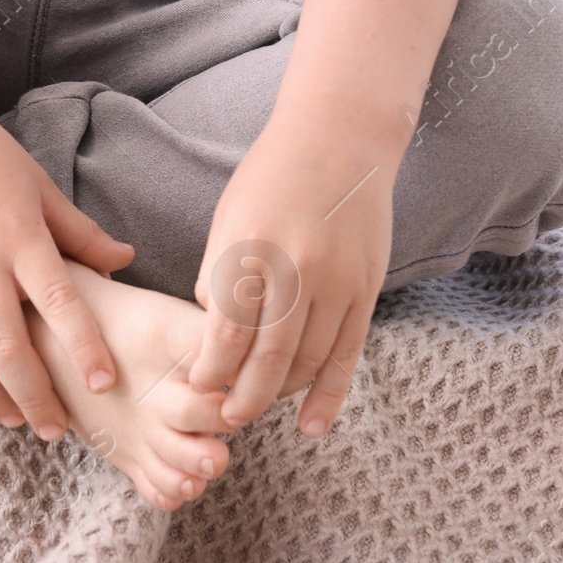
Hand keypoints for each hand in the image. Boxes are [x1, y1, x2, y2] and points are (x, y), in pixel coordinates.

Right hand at [0, 84, 134, 438]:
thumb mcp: (38, 186)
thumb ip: (80, 231)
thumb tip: (127, 260)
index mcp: (19, 235)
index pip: (59, 300)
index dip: (83, 345)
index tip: (102, 383)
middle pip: (7, 348)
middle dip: (35, 398)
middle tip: (56, 429)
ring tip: (14, 417)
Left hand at [186, 118, 394, 435]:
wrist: (341, 138)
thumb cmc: (273, 174)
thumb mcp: (230, 215)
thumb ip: (219, 276)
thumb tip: (214, 334)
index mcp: (252, 248)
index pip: (227, 330)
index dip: (211, 369)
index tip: (197, 387)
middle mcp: (296, 269)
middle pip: (268, 357)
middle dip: (243, 397)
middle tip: (225, 419)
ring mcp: (337, 281)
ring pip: (308, 360)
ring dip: (281, 394)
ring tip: (259, 408)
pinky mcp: (365, 288)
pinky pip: (347, 354)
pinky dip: (329, 394)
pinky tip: (311, 424)